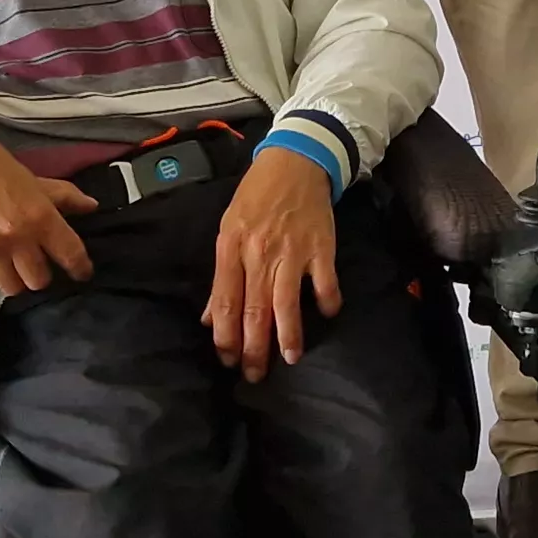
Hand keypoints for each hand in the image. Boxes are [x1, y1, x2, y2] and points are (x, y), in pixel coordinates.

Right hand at [0, 129, 95, 295]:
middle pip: (39, 280)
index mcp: (40, 218)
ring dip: (16, 279)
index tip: (82, 273)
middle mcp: (18, 240)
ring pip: (12, 287)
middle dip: (41, 273)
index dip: (81, 268)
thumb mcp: (35, 180)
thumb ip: (65, 197)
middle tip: (38, 262)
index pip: (71, 254)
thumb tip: (91, 206)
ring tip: (14, 268)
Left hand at [206, 147, 339, 381]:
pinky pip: (325, 282)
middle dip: (253, 348)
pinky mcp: (321, 247)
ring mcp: (292, 251)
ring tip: (290, 359)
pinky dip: (328, 302)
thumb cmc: (256, 198)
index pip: (224, 301)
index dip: (225, 336)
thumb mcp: (228, 230)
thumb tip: (209, 319)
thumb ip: (222, 276)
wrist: (294, 162)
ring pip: (286, 303)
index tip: (228, 359)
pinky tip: (327, 314)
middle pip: (254, 310)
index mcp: (231, 248)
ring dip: (288, 336)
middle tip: (254, 375)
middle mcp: (259, 253)